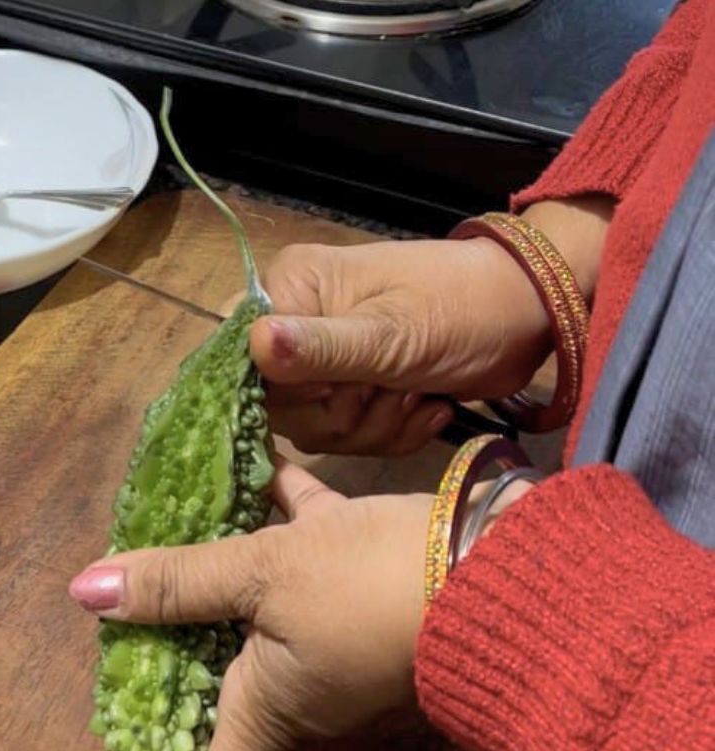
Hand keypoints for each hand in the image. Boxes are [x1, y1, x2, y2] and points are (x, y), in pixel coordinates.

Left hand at [70, 459, 431, 750]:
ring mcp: (332, 642)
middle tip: (127, 613)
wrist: (494, 564)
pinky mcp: (362, 590)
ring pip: (257, 618)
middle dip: (177, 659)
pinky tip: (252, 465)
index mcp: (266, 711)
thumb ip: (179, 582)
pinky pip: (302, 557)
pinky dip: (275, 522)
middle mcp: (296, 690)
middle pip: (223, 698)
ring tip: (172, 524)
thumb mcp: (265, 577)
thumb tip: (86, 593)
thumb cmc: (366, 587)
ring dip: (218, 579)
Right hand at [254, 196, 611, 455]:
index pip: (243, 361)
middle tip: (390, 388)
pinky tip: (427, 408)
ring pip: (317, 430)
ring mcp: (327, 361)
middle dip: (344, 415)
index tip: (334, 391)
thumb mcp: (392, 334)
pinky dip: (392, 433)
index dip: (286, 392)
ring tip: (417, 395)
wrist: (529, 315)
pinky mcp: (355, 389)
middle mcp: (297, 325)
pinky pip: (350, 438)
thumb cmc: (463, 309)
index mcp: (291, 291)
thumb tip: (256, 344)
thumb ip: (322, 347)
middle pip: (280, 407)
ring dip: (375, 426)